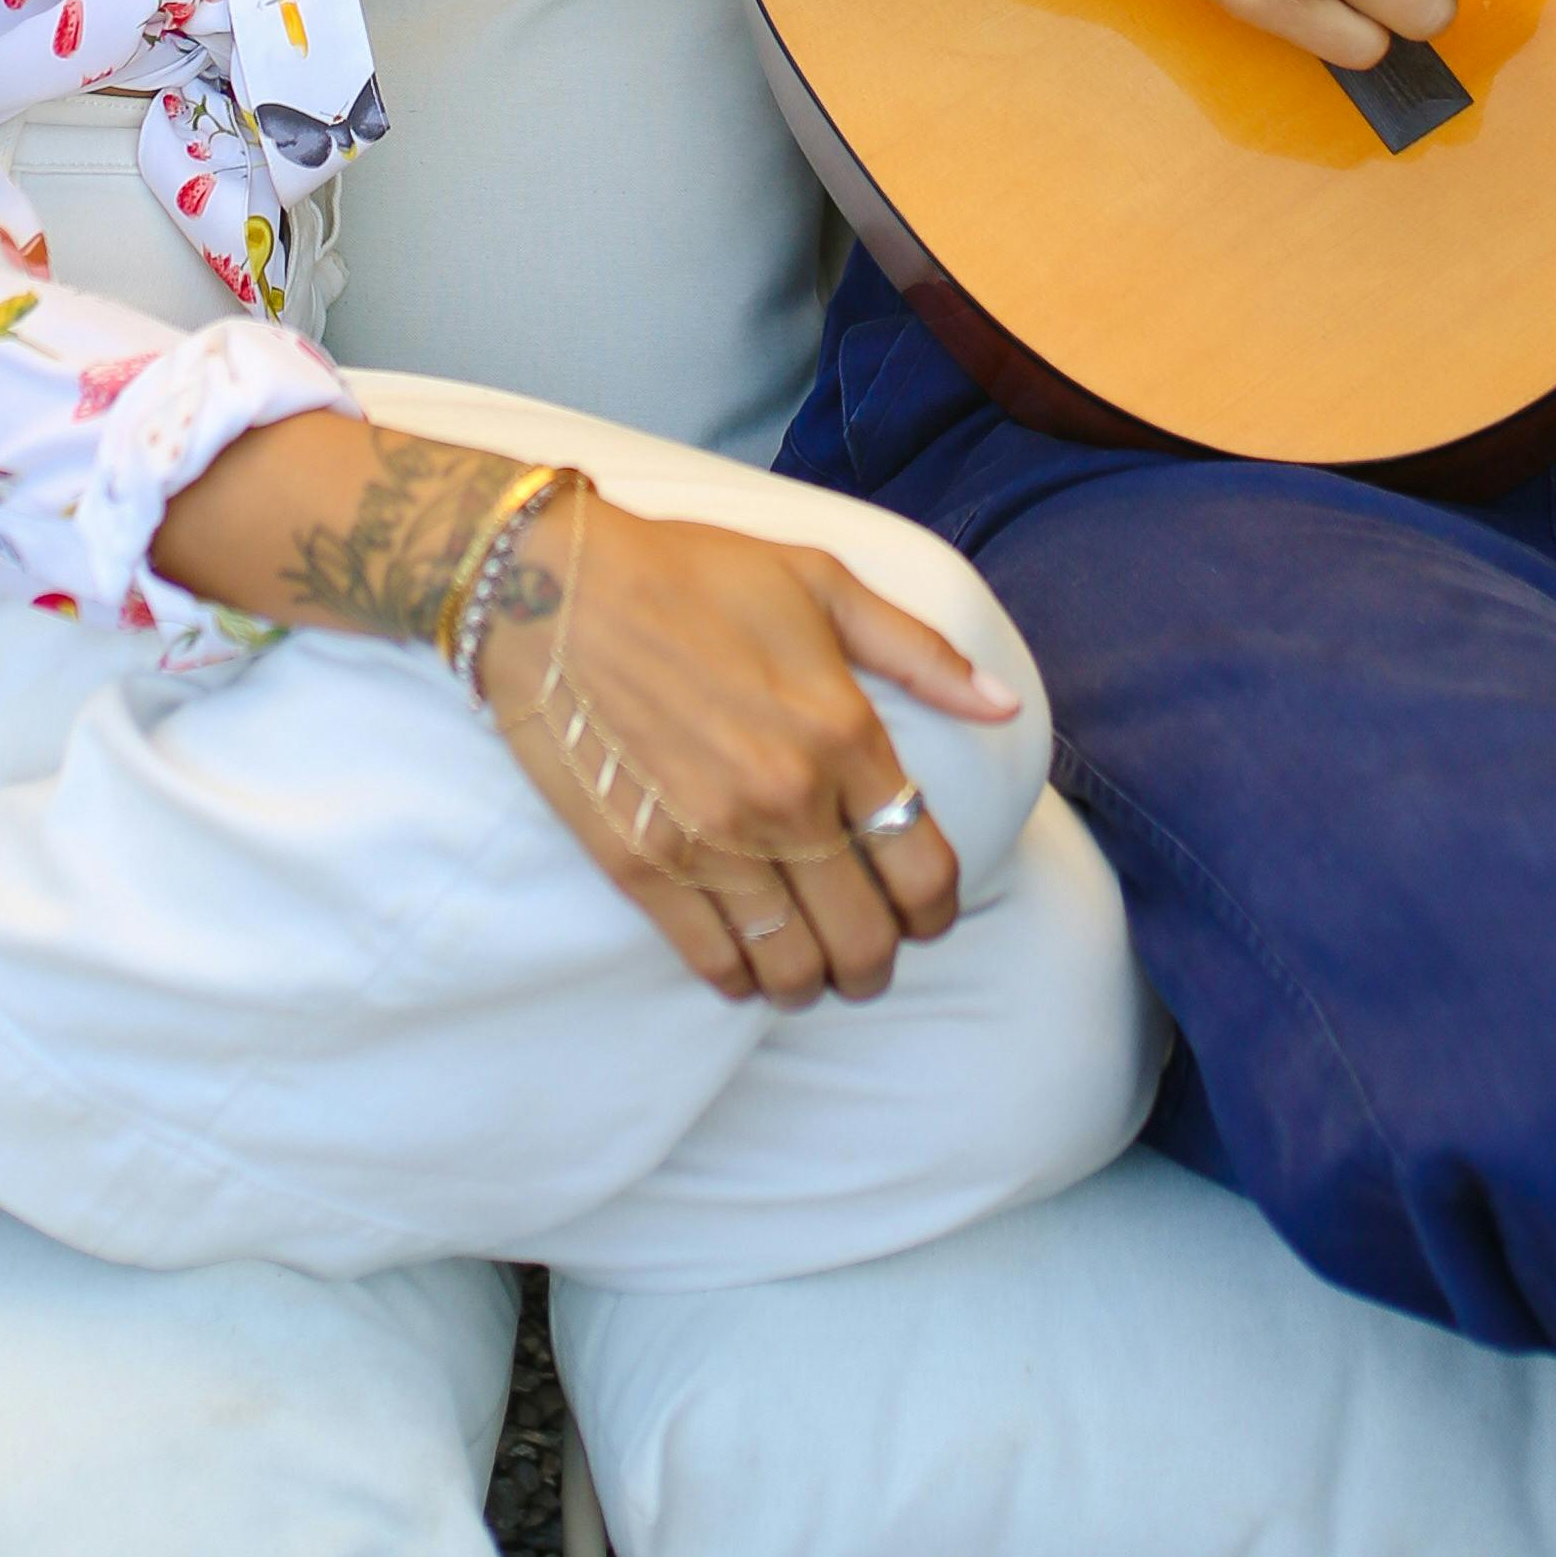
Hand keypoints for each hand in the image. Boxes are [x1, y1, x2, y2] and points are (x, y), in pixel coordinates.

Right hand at [477, 492, 1005, 1007]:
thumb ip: (921, 652)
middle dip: (879, 962)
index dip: (937, 911)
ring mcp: (712, 840)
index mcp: (841, 732)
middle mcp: (786, 799)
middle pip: (867, 937)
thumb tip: (1003, 706)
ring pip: (794, 966)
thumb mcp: (821, 582)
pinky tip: (747, 969)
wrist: (551, 586)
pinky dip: (741, 982)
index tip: (927, 914)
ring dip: (814, 984)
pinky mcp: (642, 864)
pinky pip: (714, 961)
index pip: (924, 868)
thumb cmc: (691, 572)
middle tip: (870, 957)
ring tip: (813, 972)